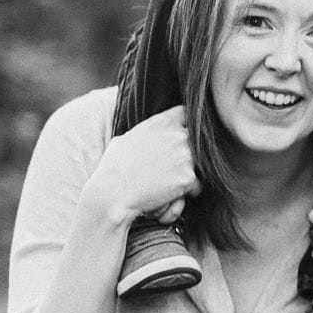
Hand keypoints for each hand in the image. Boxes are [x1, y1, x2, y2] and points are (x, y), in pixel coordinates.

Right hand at [82, 106, 196, 225]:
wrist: (112, 192)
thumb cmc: (113, 168)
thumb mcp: (126, 139)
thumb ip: (146, 133)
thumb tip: (147, 133)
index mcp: (163, 122)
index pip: (188, 113)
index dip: (188, 125)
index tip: (184, 137)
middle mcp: (179, 135)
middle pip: (200, 143)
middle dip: (191, 157)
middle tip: (172, 170)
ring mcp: (187, 156)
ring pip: (200, 168)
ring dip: (187, 178)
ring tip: (163, 187)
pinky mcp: (189, 177)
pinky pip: (195, 188)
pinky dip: (183, 196)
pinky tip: (164, 199)